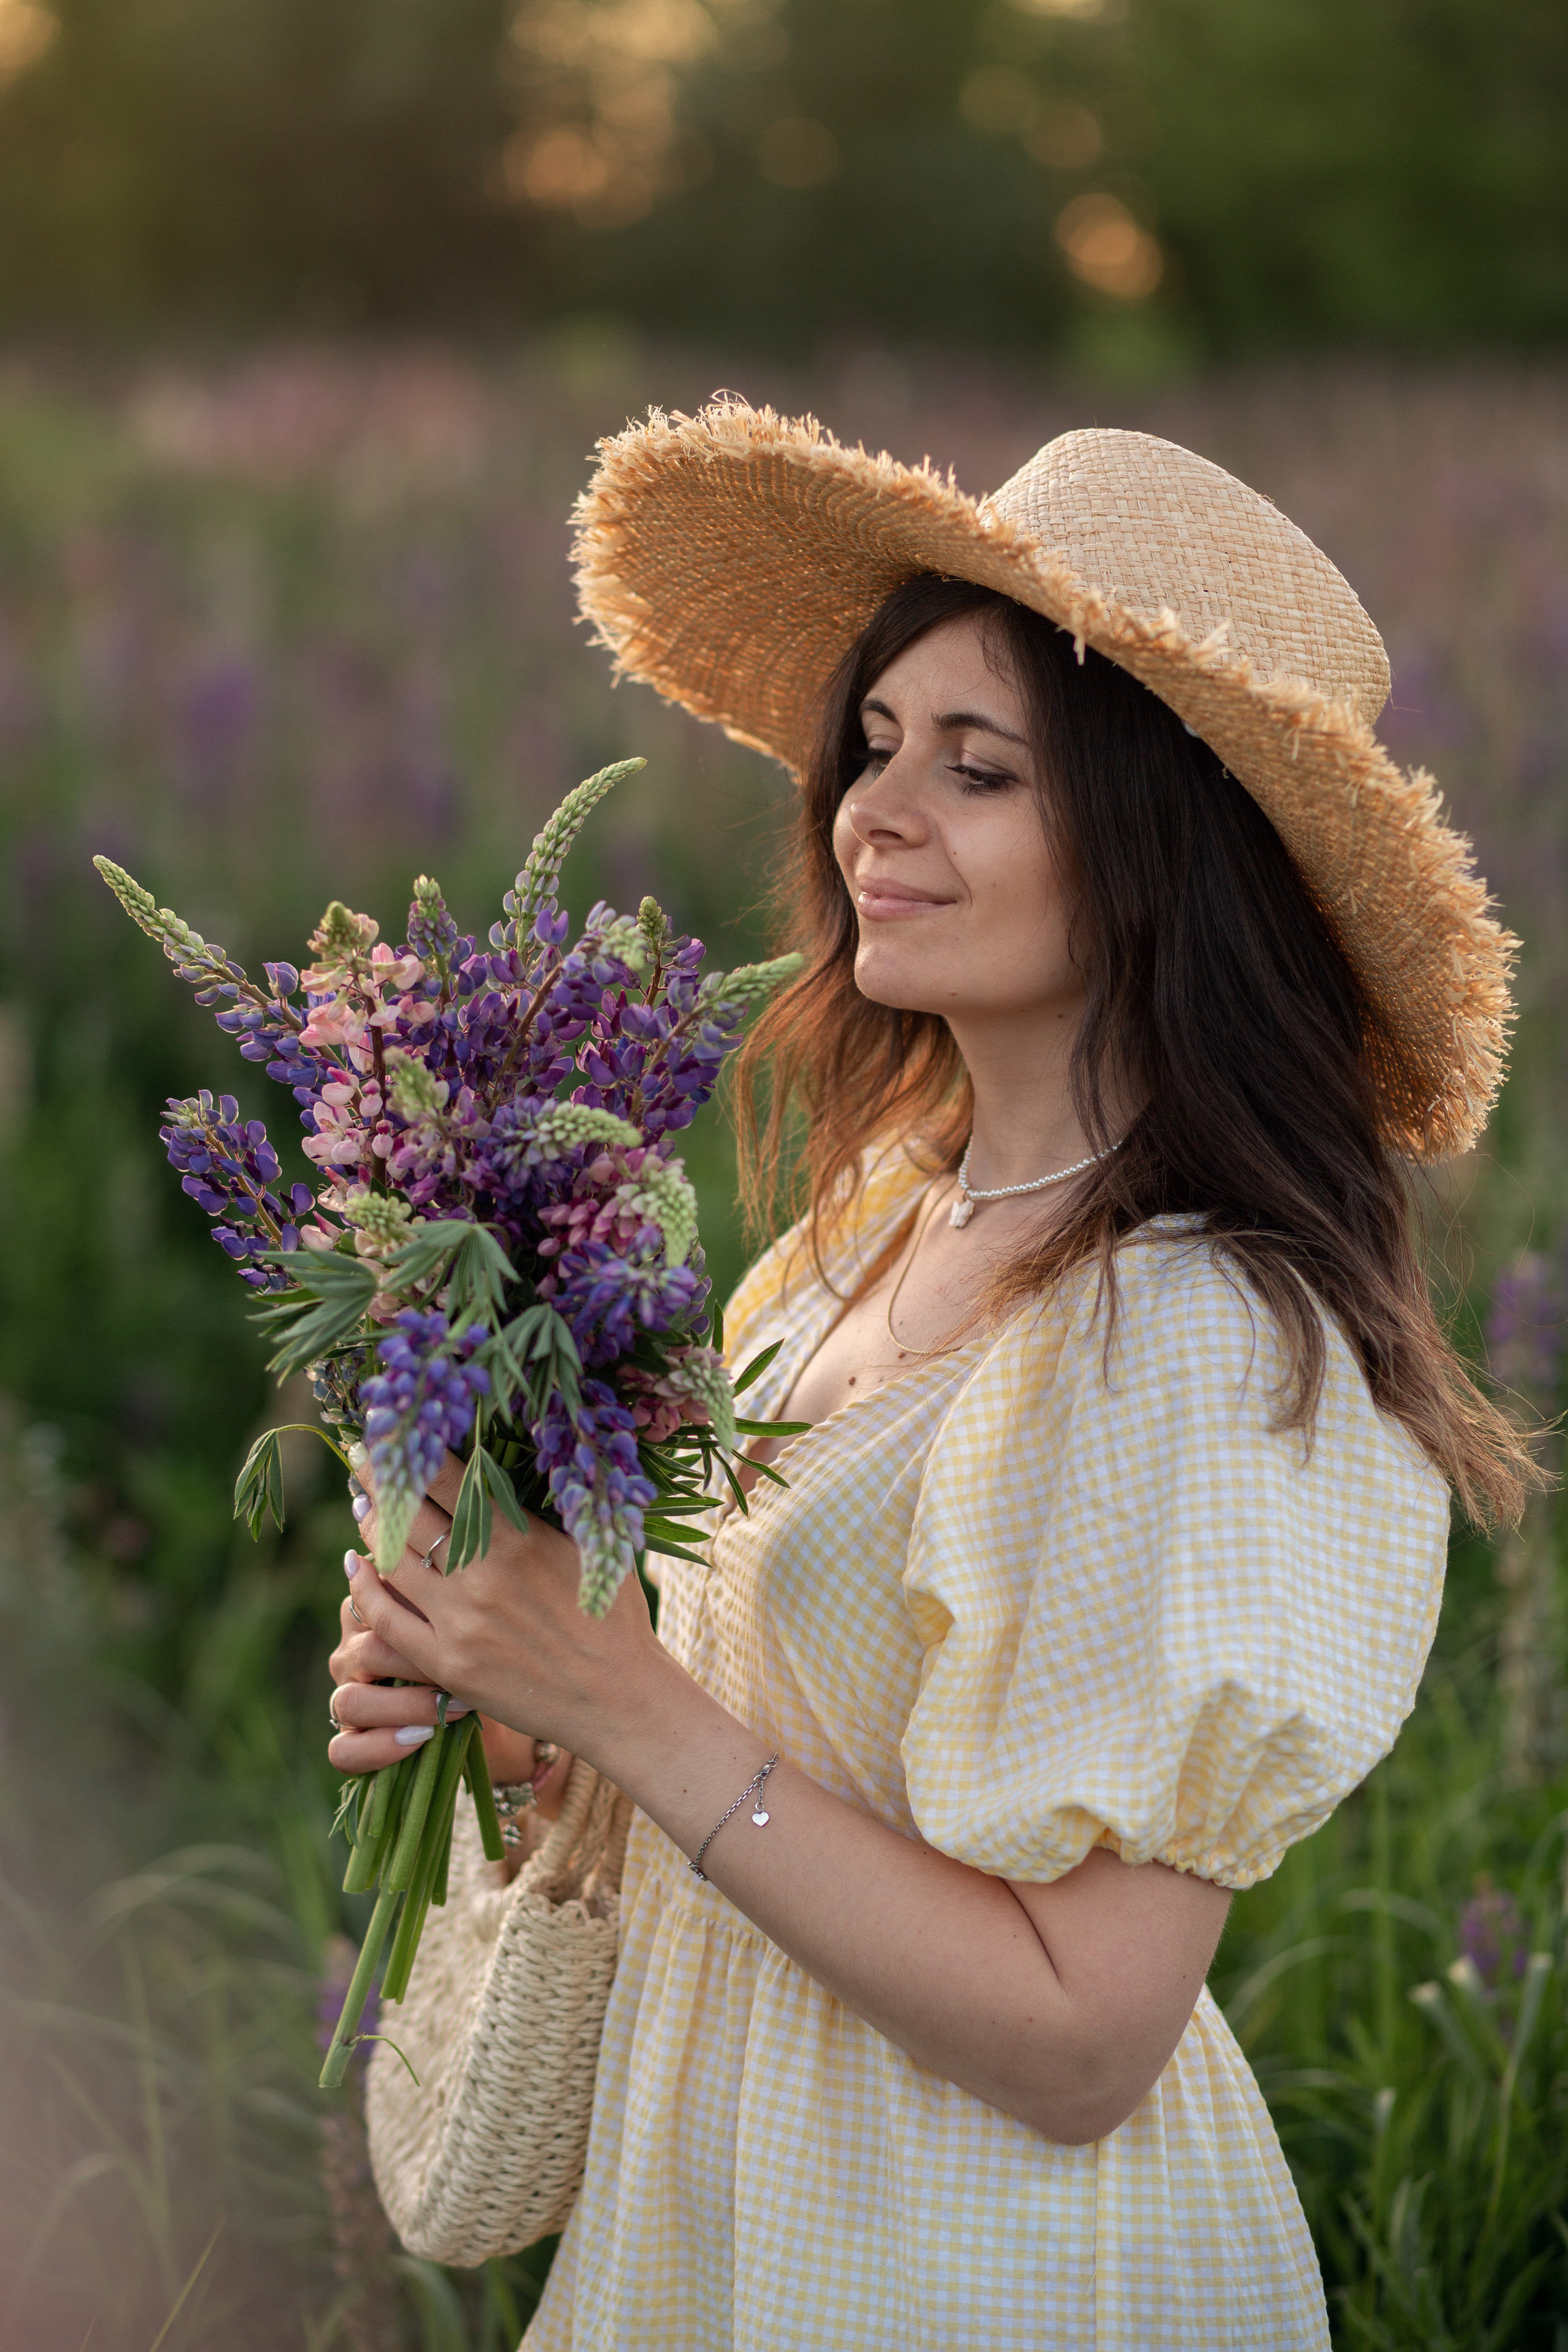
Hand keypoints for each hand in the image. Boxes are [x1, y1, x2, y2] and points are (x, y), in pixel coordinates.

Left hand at [346, 1449, 664, 1774]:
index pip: (447, 1479)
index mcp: (518, 1538)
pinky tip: (358, 1567)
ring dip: (370, 1529)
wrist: (619, 1697)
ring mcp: (459, 1623)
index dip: (413, 1452)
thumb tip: (517, 1460)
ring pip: (390, 1562)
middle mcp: (481, 1576)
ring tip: (364, 1507)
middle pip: (408, 1514)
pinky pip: (386, 1620)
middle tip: (366, 1461)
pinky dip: (363, 1589)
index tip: (396, 1434)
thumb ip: (549, 1509)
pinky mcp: (446, 1665)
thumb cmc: (615, 1616)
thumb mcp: (593, 1547)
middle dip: (381, 1482)